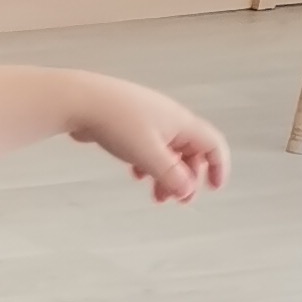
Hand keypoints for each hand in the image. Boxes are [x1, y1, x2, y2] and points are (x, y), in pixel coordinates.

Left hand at [65, 76, 227, 205]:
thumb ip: (170, 174)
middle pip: (191, 152)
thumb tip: (187, 190)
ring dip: (167, 176)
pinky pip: (149, 149)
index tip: (214, 188)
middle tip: (178, 200)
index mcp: (182, 123)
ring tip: (157, 197)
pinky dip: (149, 166)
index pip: (212, 144)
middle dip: (188, 178)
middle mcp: (171, 120)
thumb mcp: (148, 154)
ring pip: (169, 153)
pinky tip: (137, 175)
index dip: (218, 166)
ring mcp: (151, 121)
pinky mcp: (132, 126)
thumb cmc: (118, 122)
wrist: (83, 101)